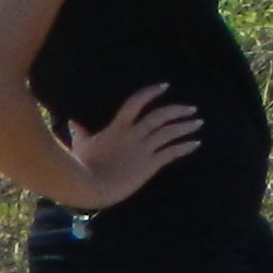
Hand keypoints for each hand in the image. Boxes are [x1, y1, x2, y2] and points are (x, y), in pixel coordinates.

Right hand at [63, 82, 200, 208]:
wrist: (92, 186)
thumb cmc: (82, 166)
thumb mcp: (81, 145)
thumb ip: (80, 133)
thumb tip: (73, 123)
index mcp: (118, 126)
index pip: (136, 102)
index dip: (151, 92)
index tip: (165, 86)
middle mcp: (134, 134)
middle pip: (161, 116)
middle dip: (178, 110)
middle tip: (192, 108)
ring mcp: (144, 149)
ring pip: (170, 132)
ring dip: (186, 126)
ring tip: (198, 123)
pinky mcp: (150, 164)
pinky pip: (172, 152)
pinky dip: (185, 146)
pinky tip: (196, 143)